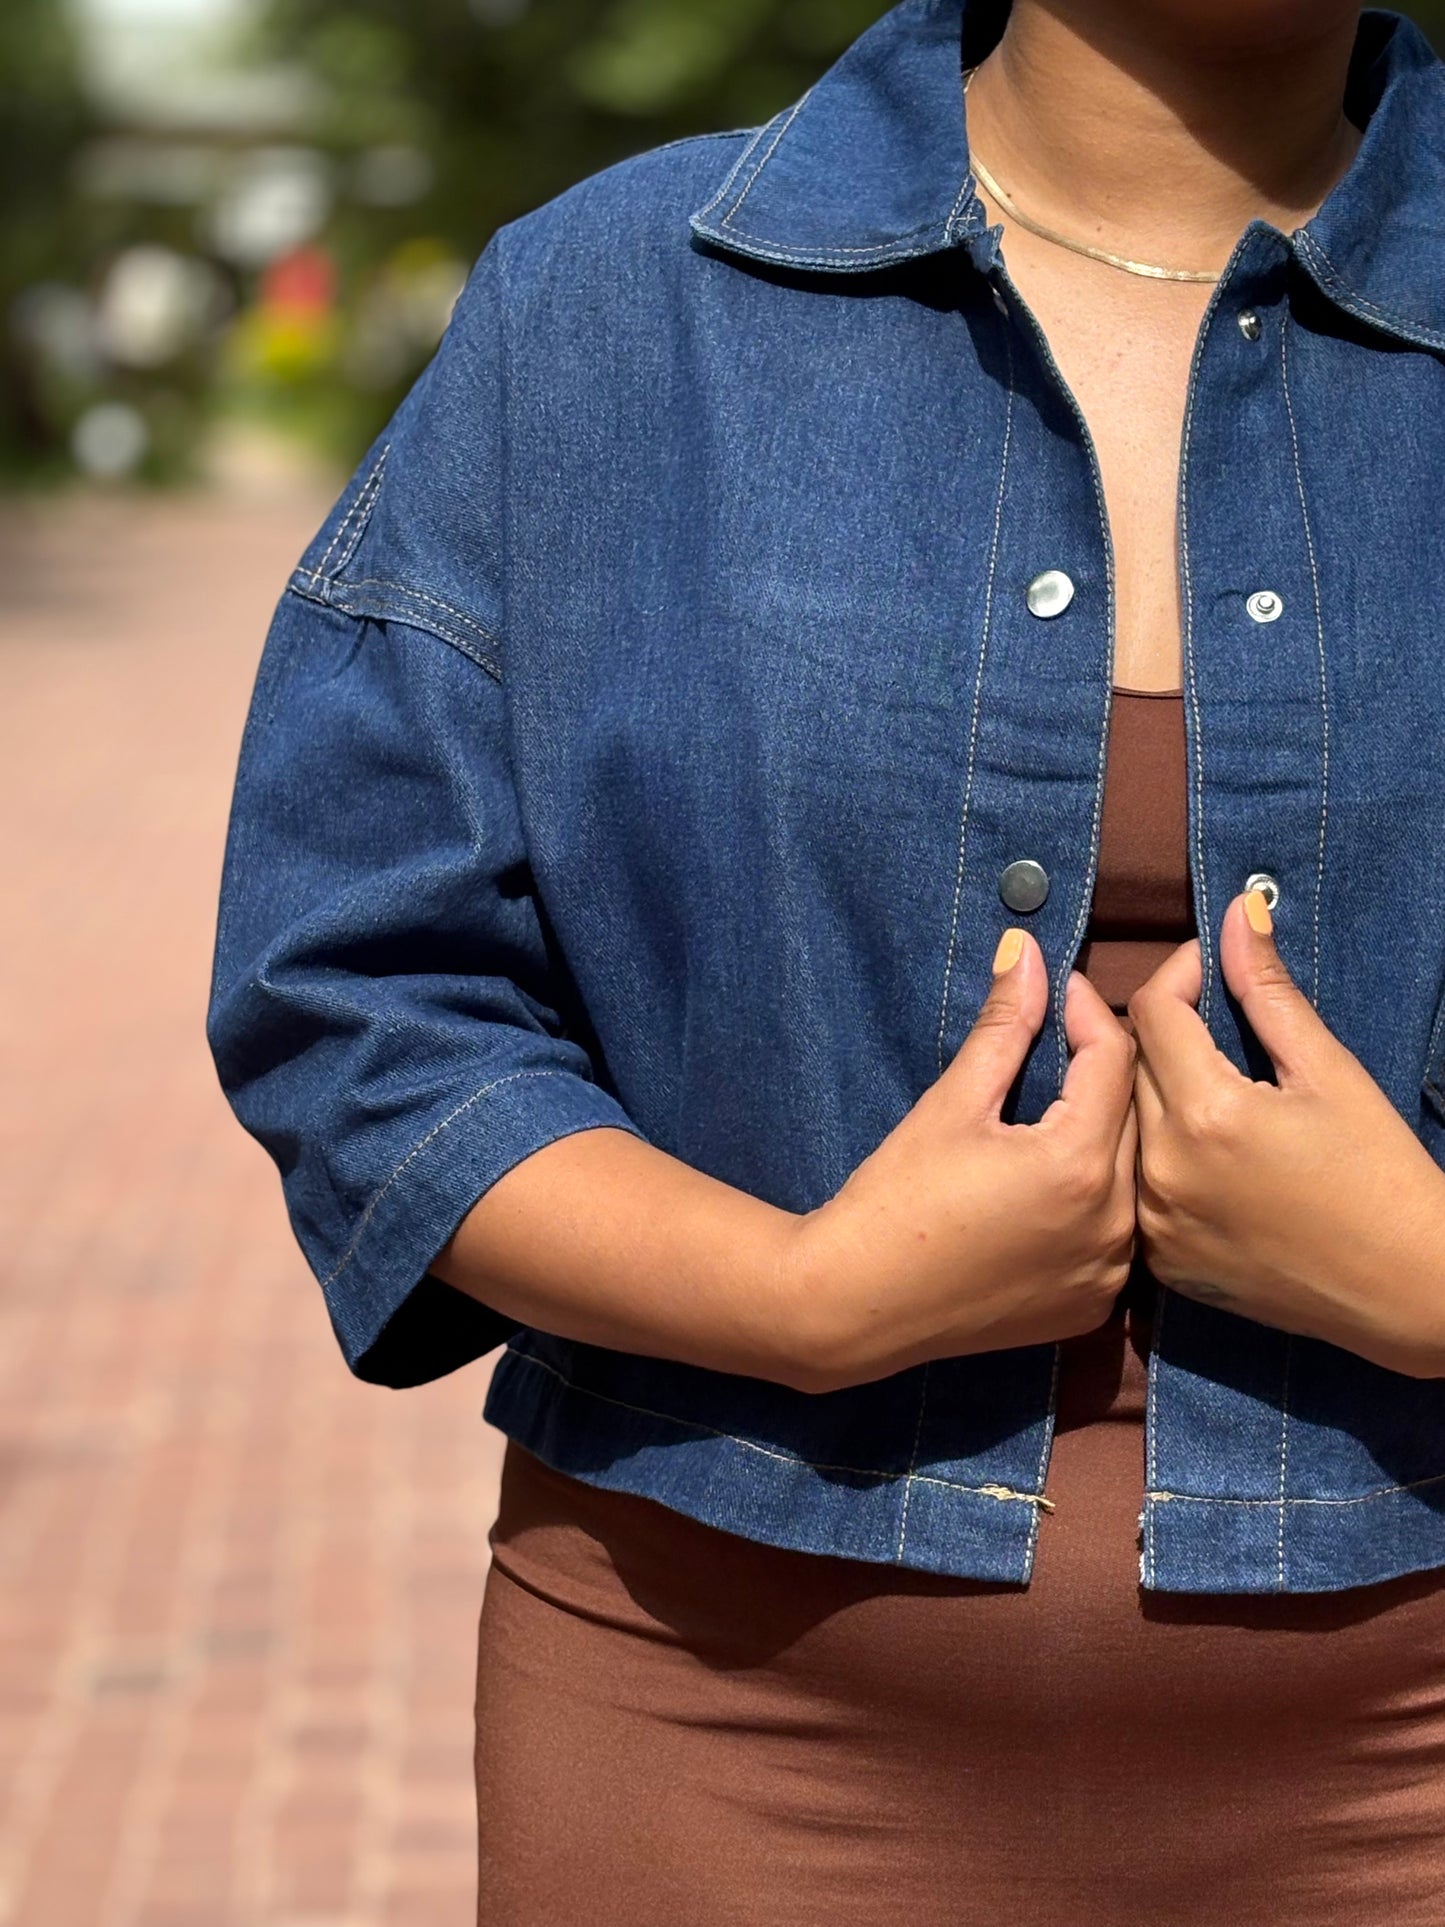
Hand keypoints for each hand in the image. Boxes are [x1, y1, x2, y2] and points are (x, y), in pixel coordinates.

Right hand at [788, 929, 1137, 1393]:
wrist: (857, 1306)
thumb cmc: (895, 1198)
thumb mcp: (951, 1103)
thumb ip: (1004, 1026)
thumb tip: (1029, 951)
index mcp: (1080, 1162)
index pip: (1112, 1058)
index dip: (1085, 1011)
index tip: (1056, 990)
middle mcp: (1114, 1222)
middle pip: (1131, 1115)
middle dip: (1100, 1068)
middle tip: (1060, 1037)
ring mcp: (1108, 1273)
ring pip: (1129, 1176)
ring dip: (1104, 1134)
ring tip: (1059, 1105)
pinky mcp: (1092, 1307)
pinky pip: (1114, 1234)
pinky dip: (1095, 1200)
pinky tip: (1052, 1184)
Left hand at [1130, 890, 1444, 1377]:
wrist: (1405, 1289)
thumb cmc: (1380, 1173)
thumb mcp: (1330, 1072)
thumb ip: (1270, 992)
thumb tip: (1237, 912)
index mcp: (1206, 1113)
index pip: (1155, 1011)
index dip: (1179, 974)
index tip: (1210, 965)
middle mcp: (1163, 1168)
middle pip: (1134, 1067)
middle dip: (1167, 1030)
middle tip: (1213, 1021)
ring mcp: (1156, 1221)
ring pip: (1129, 1126)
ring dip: (1158, 1092)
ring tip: (1211, 1082)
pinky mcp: (1163, 1260)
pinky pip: (1140, 1185)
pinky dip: (1161, 1156)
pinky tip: (1206, 1151)